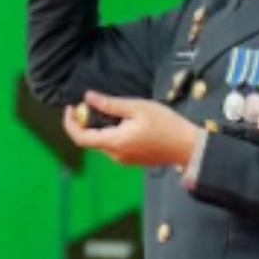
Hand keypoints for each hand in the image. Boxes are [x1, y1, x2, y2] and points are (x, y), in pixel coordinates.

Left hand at [64, 91, 198, 167]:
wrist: (188, 146)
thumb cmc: (165, 124)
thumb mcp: (137, 107)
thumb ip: (110, 104)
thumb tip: (88, 97)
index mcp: (114, 142)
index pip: (80, 138)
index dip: (70, 123)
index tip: (71, 108)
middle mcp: (115, 155)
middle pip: (90, 140)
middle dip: (86, 122)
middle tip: (93, 104)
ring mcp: (123, 160)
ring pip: (102, 143)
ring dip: (100, 128)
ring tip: (113, 111)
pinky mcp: (131, 160)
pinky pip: (113, 146)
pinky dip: (111, 133)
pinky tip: (125, 122)